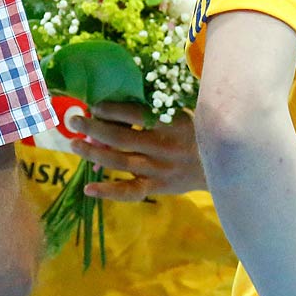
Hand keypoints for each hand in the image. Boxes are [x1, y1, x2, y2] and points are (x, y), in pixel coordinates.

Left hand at [72, 102, 206, 200]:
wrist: (222, 167)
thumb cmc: (197, 133)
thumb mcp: (184, 114)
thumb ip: (157, 109)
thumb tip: (119, 103)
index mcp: (172, 123)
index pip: (136, 114)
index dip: (112, 109)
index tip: (95, 104)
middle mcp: (163, 147)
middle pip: (120, 138)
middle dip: (92, 128)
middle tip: (73, 120)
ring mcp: (159, 169)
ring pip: (119, 162)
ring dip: (93, 153)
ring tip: (74, 144)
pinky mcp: (157, 187)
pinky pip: (129, 191)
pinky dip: (108, 192)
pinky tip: (88, 189)